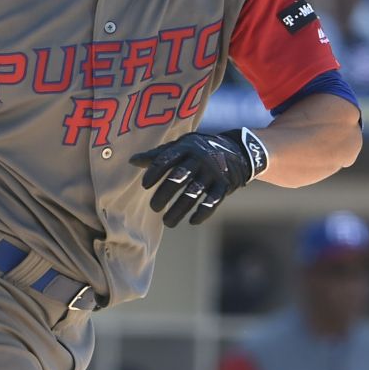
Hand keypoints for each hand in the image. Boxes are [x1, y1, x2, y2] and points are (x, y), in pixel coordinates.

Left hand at [129, 129, 266, 227]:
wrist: (236, 151)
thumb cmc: (198, 151)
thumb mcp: (181, 146)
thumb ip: (158, 155)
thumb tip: (132, 161)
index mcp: (186, 147)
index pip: (166, 159)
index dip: (154, 173)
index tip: (144, 185)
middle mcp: (200, 158)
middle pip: (178, 178)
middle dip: (164, 194)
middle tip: (154, 207)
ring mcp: (213, 172)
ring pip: (193, 193)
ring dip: (179, 210)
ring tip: (167, 222)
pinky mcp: (224, 185)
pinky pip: (212, 201)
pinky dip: (202, 213)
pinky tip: (192, 221)